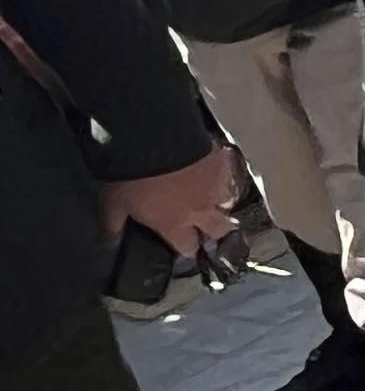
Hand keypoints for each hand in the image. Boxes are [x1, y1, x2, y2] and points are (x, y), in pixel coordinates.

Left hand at [102, 141, 239, 256]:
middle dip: (215, 231)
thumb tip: (111, 242)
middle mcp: (201, 210)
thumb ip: (114, 224)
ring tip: (211, 194)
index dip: (187, 249)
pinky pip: (227, 174)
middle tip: (209, 227)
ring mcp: (216, 186)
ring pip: (227, 202)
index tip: (185, 248)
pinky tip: (212, 169)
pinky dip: (221, 175)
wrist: (155, 140)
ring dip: (220, 202)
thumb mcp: (112, 203)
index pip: (188, 247)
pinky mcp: (223, 163)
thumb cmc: (132, 177)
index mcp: (174, 224)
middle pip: (220, 230)